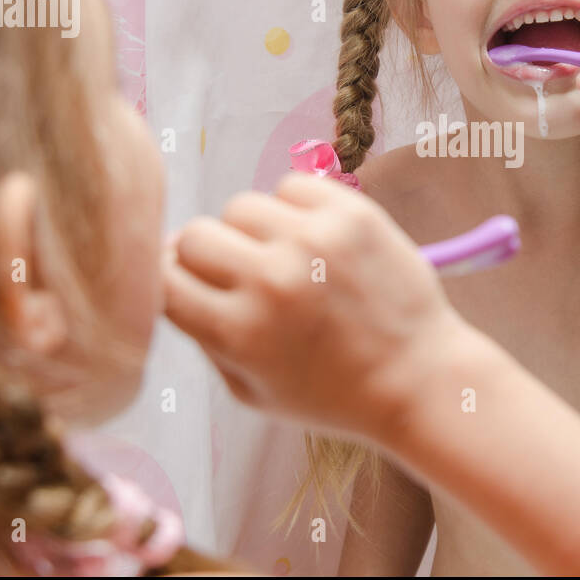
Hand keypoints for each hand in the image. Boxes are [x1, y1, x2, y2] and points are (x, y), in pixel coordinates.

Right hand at [161, 172, 462, 438]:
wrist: (418, 380)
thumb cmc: (329, 393)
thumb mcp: (248, 389)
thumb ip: (200, 332)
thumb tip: (163, 265)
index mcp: (238, 332)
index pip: (161, 279)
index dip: (167, 282)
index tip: (187, 289)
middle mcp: (271, 281)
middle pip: (193, 235)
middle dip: (208, 258)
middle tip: (241, 279)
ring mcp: (313, 241)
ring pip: (241, 206)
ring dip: (254, 232)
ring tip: (288, 263)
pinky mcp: (353, 214)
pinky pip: (292, 186)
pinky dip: (296, 209)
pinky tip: (317, 244)